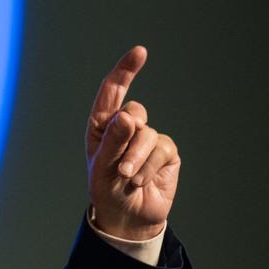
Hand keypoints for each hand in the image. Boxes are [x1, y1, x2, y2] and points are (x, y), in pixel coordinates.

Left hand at [86, 46, 179, 240]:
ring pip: (148, 135)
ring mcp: (148, 139)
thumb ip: (114, 141)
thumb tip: (128, 116)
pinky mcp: (166, 153)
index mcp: (103, 124)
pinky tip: (141, 181)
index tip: (140, 52)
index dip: (126, 70)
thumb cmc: (106, 189)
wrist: (127, 216)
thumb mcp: (102, 166)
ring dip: (137, 159)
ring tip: (128, 178)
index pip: (113, 91)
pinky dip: (149, 167)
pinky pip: (163, 150)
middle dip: (128, 139)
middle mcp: (126, 126)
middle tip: (120, 166)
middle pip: (135, 112)